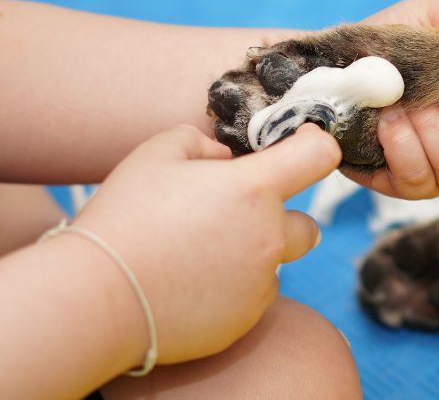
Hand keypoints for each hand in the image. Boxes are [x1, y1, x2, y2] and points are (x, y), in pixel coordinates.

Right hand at [71, 124, 339, 363]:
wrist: (95, 297)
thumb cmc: (123, 219)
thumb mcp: (153, 156)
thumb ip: (199, 143)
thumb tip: (223, 158)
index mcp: (254, 189)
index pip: (319, 155)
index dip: (315, 144)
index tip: (301, 144)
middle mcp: (270, 237)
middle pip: (307, 226)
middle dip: (282, 219)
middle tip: (236, 218)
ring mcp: (261, 283)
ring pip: (273, 265)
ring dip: (250, 257)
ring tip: (196, 256)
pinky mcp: (244, 320)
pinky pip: (250, 299)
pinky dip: (231, 290)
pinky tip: (188, 286)